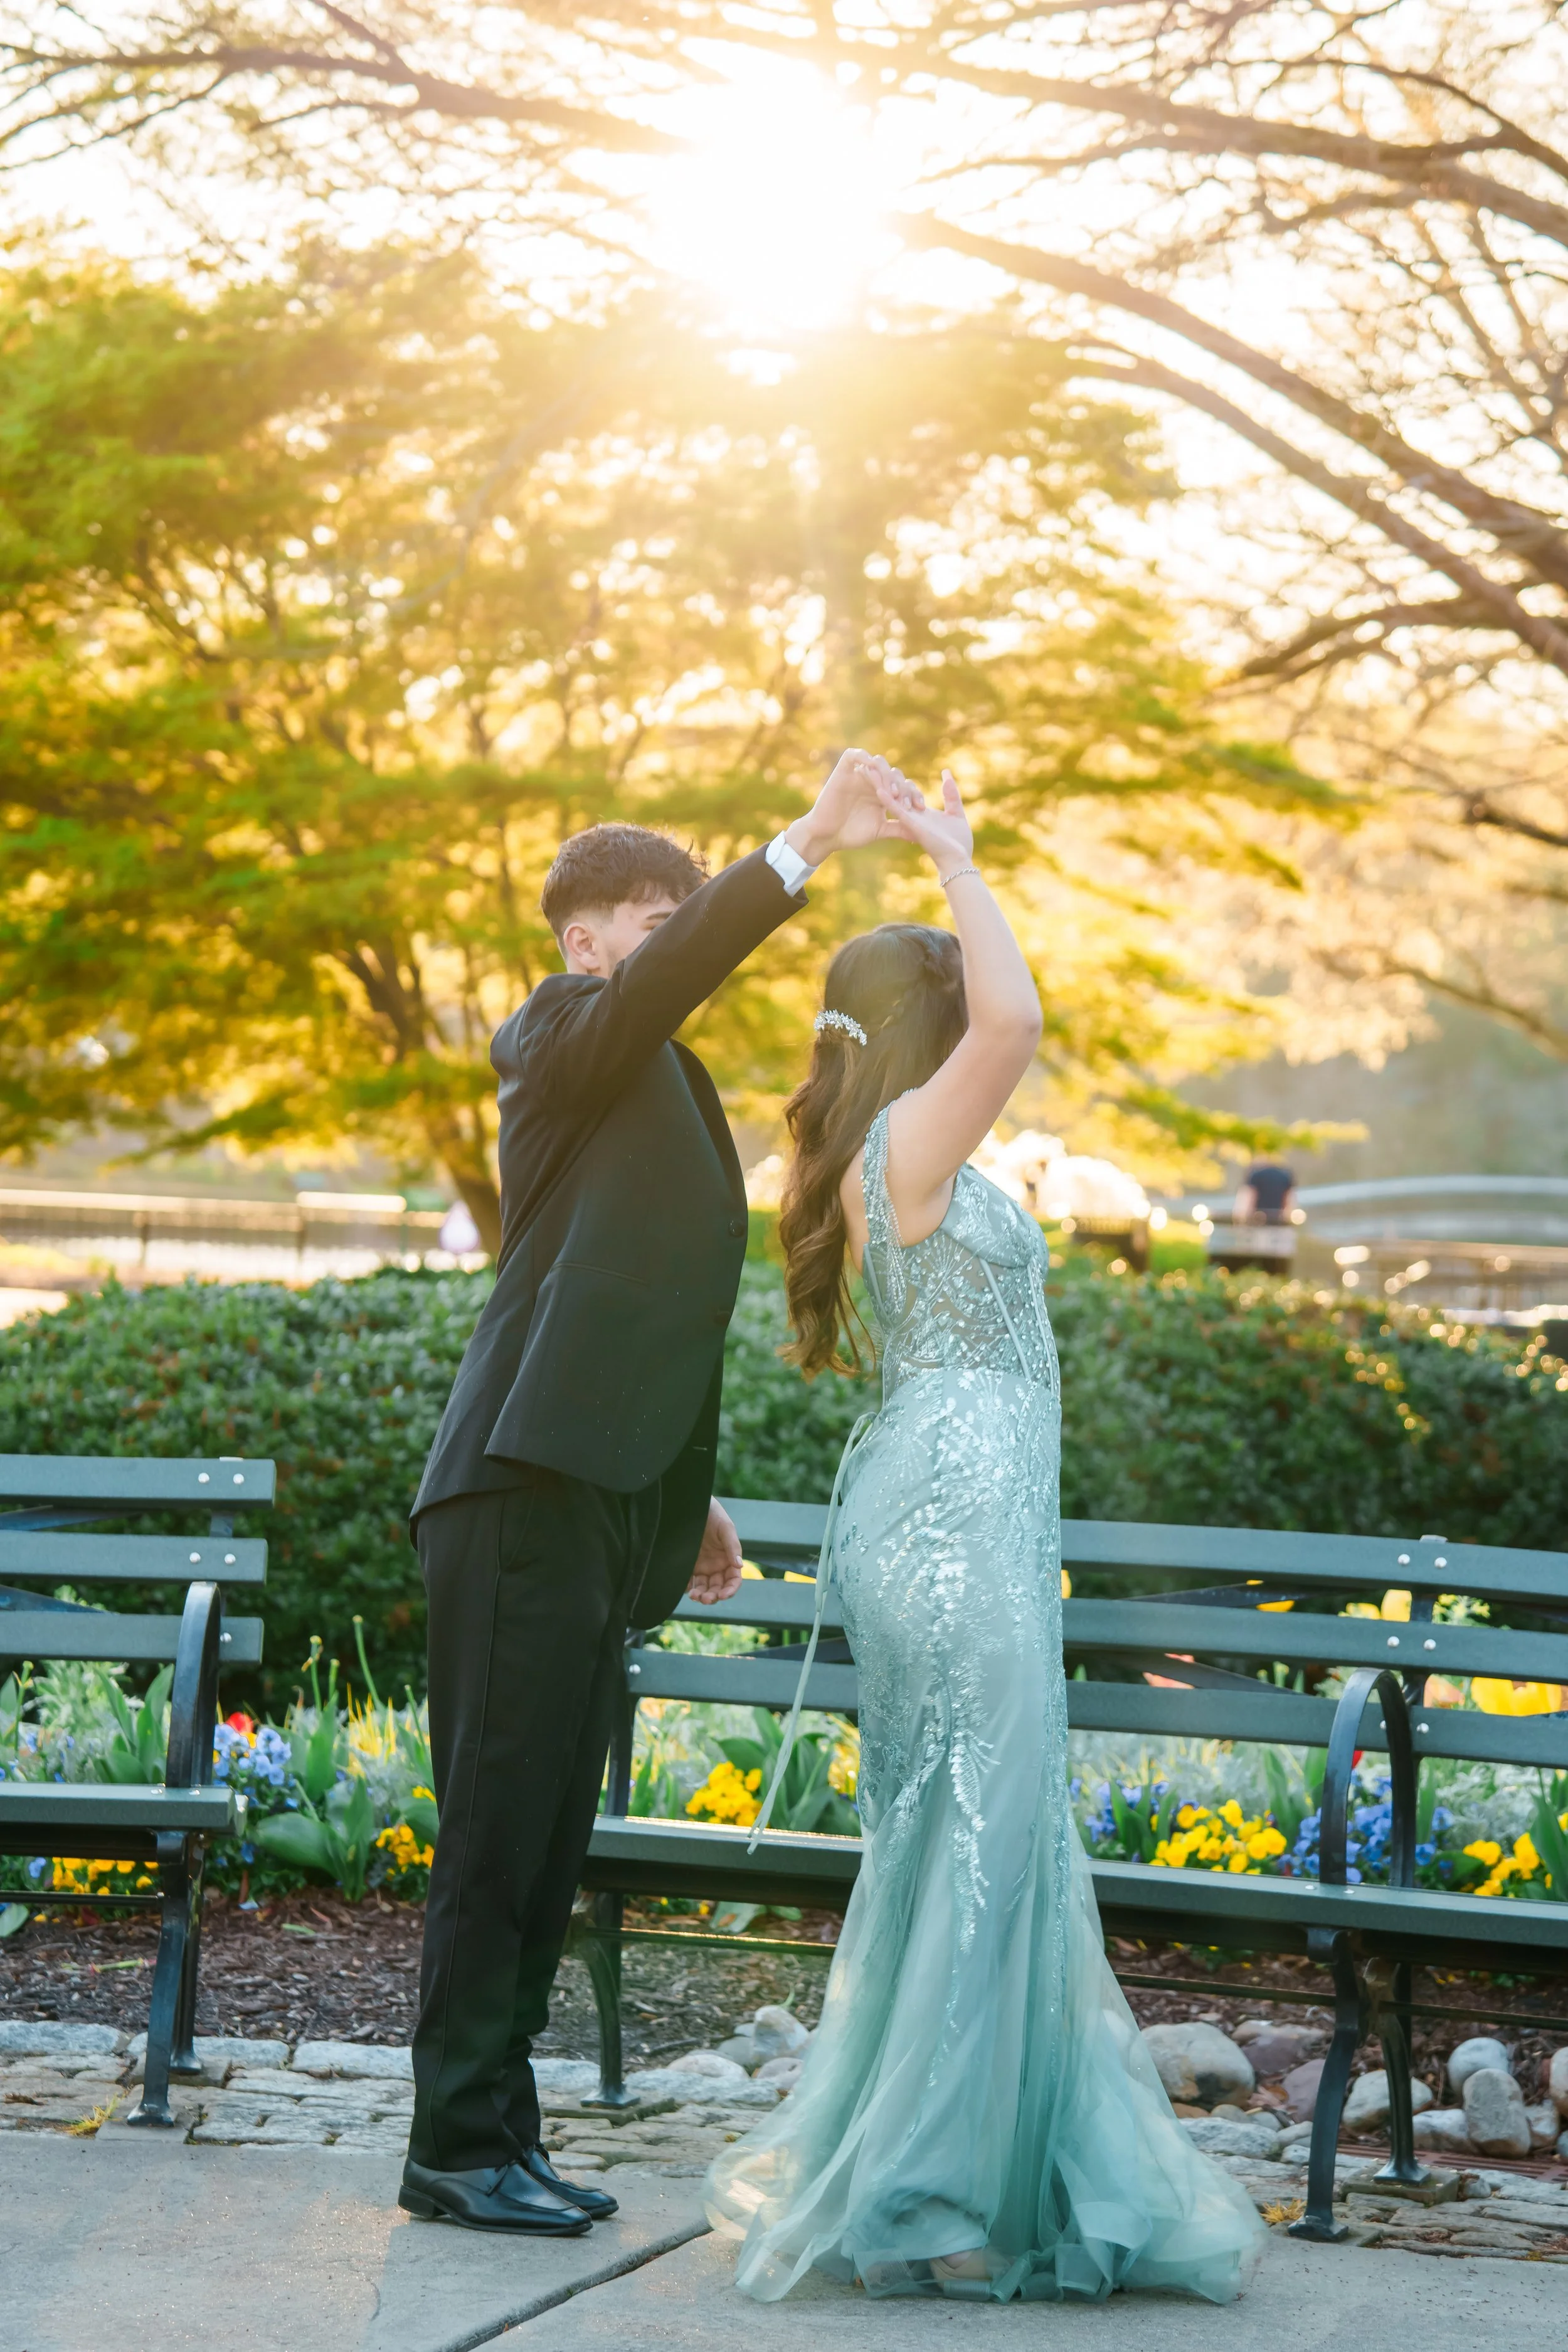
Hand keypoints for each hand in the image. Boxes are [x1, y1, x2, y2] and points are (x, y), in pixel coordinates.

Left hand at [686, 1498, 743, 1604]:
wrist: (691, 1506)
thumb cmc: (713, 1514)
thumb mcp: (725, 1527)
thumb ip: (732, 1546)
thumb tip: (739, 1565)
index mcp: (729, 1559)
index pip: (733, 1580)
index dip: (731, 1590)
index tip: (724, 1595)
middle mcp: (717, 1566)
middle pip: (718, 1588)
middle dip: (713, 1596)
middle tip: (705, 1598)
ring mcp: (702, 1567)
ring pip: (704, 1587)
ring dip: (701, 1595)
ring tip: (694, 1596)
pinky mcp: (688, 1565)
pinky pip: (689, 1581)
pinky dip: (688, 1588)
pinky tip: (686, 1589)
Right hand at [786, 750, 918, 865]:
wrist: (828, 837)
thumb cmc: (851, 834)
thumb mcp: (881, 830)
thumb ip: (899, 828)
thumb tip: (921, 834)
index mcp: (884, 793)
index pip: (904, 785)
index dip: (914, 793)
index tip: (920, 808)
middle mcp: (873, 781)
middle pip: (895, 773)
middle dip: (903, 787)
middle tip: (904, 804)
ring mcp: (858, 775)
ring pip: (878, 762)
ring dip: (887, 775)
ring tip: (891, 793)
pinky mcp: (843, 770)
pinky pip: (854, 754)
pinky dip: (864, 757)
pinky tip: (871, 768)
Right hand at [873, 766, 973, 879]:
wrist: (958, 863)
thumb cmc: (958, 844)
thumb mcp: (955, 814)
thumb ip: (951, 795)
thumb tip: (947, 775)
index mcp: (920, 813)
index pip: (906, 792)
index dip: (896, 781)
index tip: (887, 769)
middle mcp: (912, 816)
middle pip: (894, 794)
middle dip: (883, 780)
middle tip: (870, 766)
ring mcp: (911, 821)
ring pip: (892, 800)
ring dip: (881, 785)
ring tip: (869, 770)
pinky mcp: (912, 825)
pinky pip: (897, 810)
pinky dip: (888, 799)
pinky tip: (879, 788)